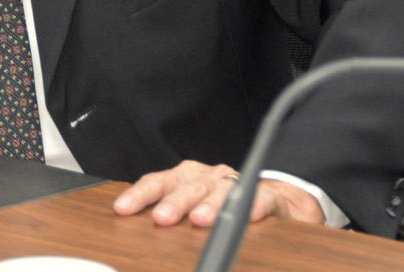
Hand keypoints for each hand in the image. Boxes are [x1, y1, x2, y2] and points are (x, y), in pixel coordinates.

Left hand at [112, 161, 325, 227]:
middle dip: (173, 202)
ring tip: (200, 219)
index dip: (140, 195)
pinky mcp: (269, 197)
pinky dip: (253, 206)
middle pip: (188, 187)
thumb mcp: (194, 209)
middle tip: (162, 218)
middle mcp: (210, 177)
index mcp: (188, 179)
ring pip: (222, 191)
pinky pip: (260, 198)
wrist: (280, 201)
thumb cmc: (227, 206)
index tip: (122, 208)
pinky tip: (247, 215)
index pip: (159, 183)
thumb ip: (171, 216)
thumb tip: (139, 226)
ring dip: (211, 205)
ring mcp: (238, 184)